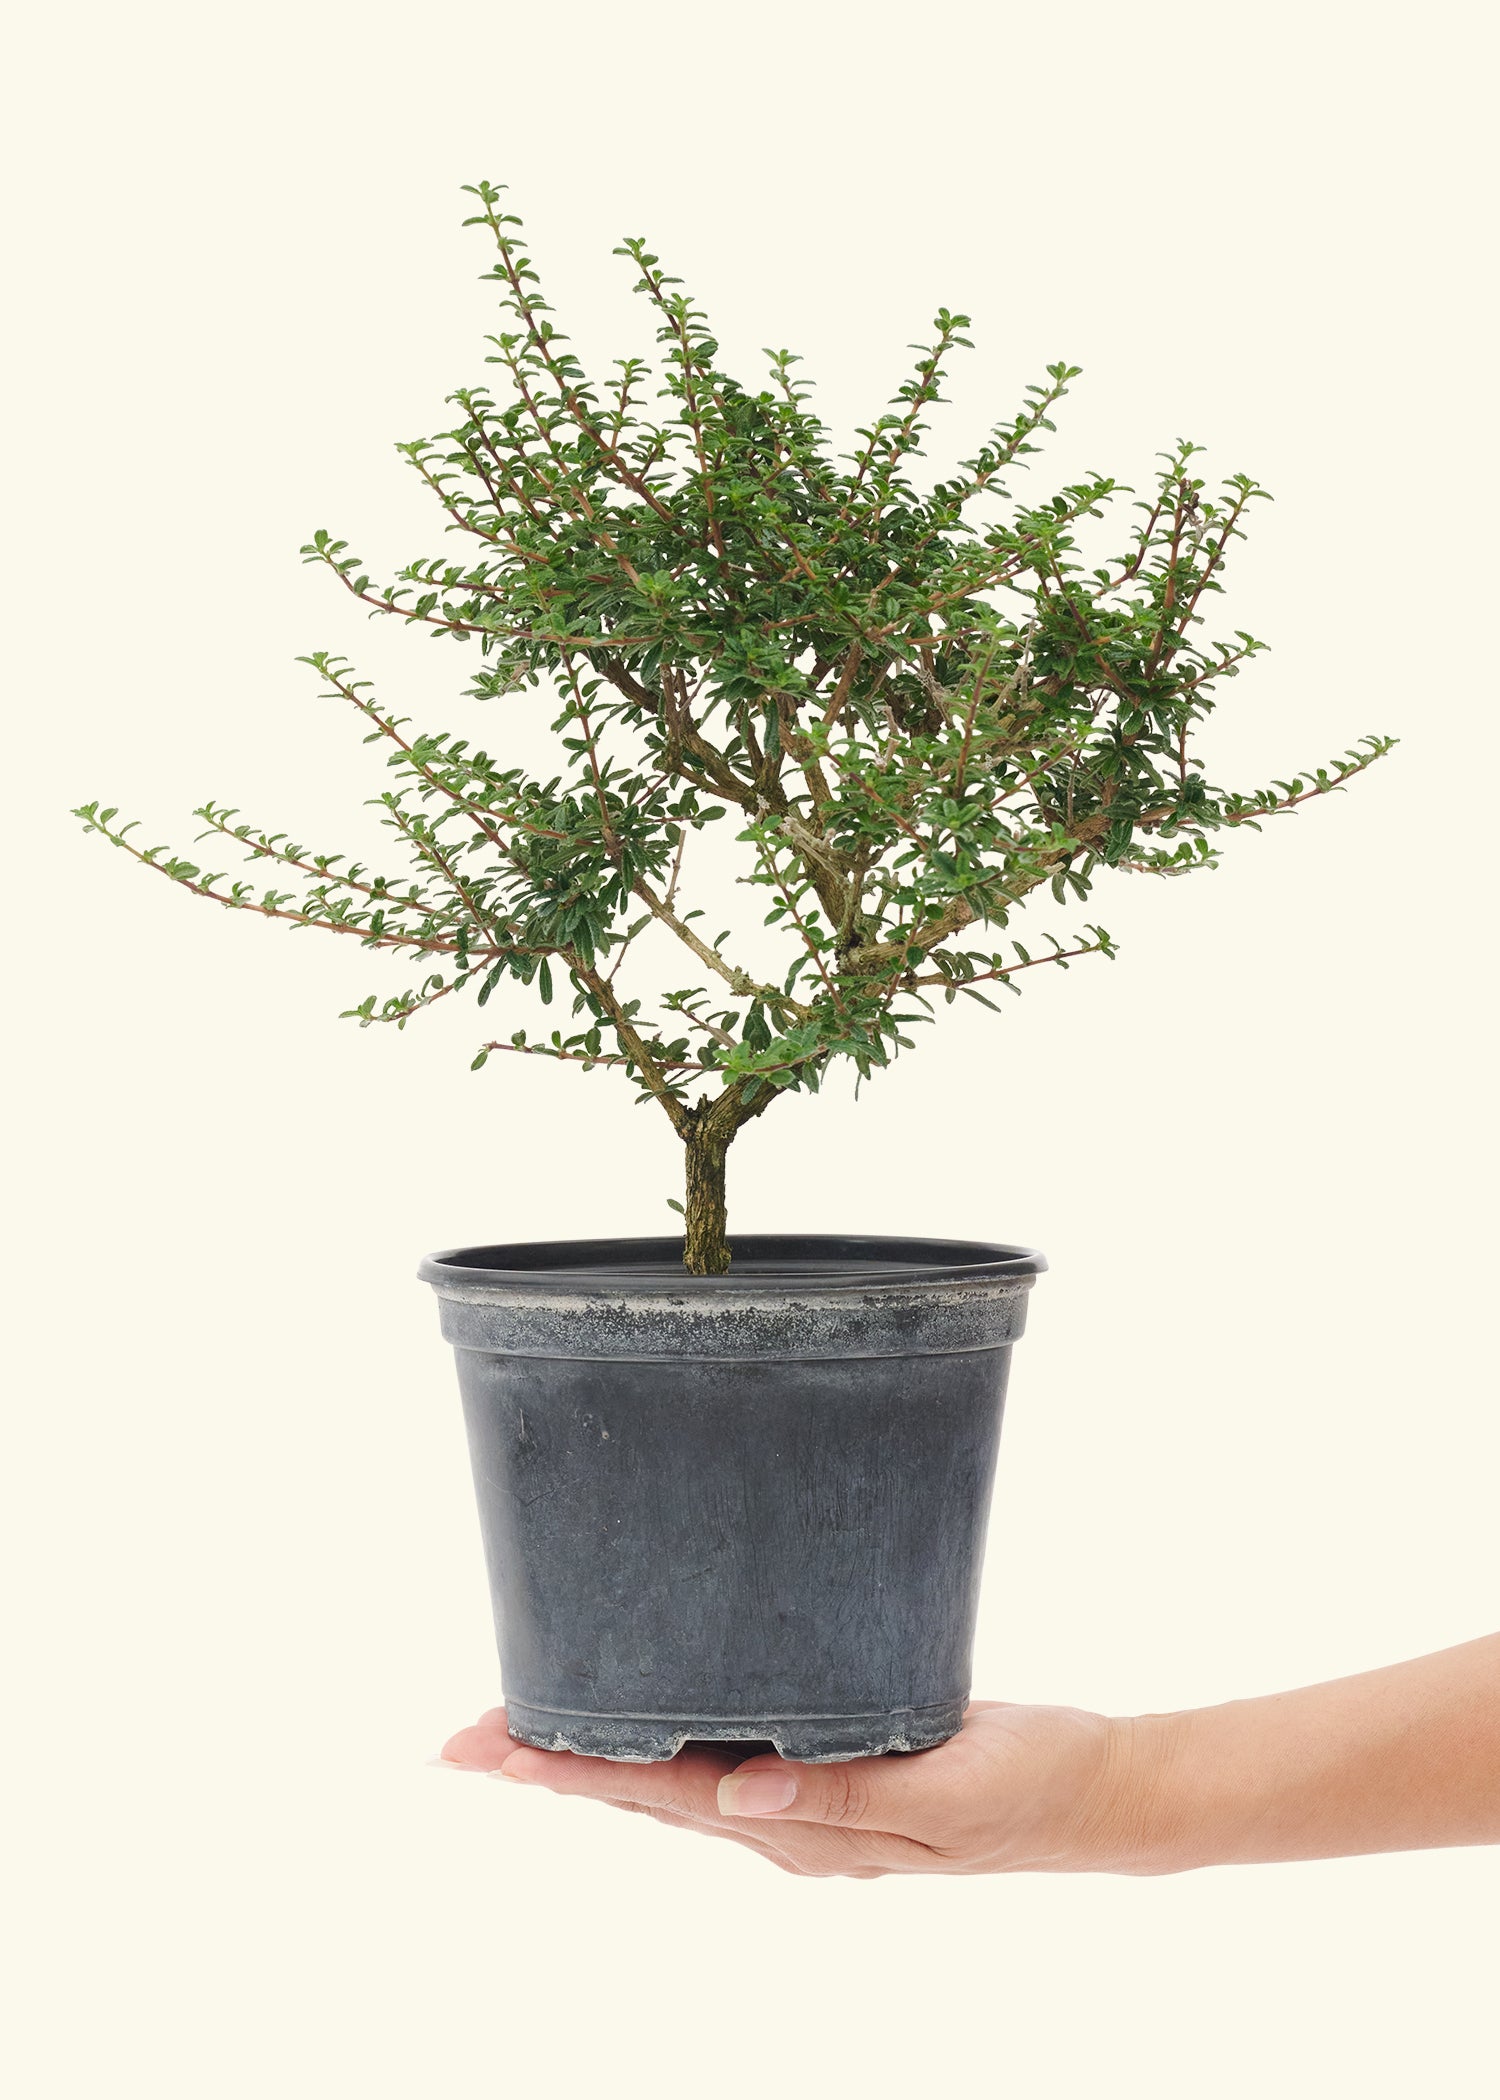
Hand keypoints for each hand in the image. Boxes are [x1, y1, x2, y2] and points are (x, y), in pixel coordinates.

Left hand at [436, 1700, 1151, 1877]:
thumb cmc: (1030, 1791)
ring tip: (520, 1728)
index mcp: (804, 1832)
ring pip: (675, 1775)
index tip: (488, 1753)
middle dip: (552, 1765)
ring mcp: (806, 1797)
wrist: (1099, 1791)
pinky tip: (644, 1709)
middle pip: (645, 1792)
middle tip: (461, 1740)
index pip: (662, 1796)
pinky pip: (725, 1750)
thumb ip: (842, 1796)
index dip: (571, 1771)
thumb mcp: (945, 1794)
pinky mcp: (835, 1758)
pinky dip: (665, 1735)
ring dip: (595, 1754)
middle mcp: (788, 1821)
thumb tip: (733, 1793)